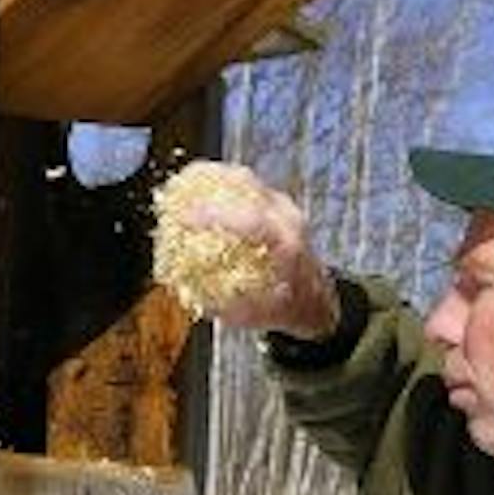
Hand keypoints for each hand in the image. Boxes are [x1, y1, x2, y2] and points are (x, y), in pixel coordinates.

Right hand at [167, 161, 339, 335]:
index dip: (215, 217)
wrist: (317, 298)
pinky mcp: (276, 203)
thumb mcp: (257, 317)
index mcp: (286, 247)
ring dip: (212, 177)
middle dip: (208, 183)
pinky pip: (246, 184)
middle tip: (176, 190)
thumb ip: (226, 307)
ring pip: (245, 179)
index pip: (251, 223)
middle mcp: (288, 219)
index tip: (183, 218)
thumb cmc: (287, 308)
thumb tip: (190, 293)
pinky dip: (221, 183)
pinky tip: (198, 188)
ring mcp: (284, 207)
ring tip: (182, 183)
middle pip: (246, 186)